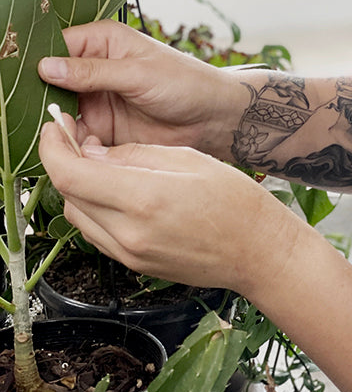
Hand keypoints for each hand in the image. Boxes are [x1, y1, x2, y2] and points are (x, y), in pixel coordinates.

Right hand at [38, 20, 233, 155]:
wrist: (213, 119)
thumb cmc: (186, 83)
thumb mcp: (139, 73)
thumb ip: (93, 72)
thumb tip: (47, 67)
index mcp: (101, 41)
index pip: (56, 46)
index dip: (40, 63)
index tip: (29, 82)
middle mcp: (93, 69)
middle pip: (51, 82)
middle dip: (43, 98)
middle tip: (43, 114)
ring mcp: (96, 100)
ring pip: (59, 112)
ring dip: (56, 124)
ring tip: (61, 133)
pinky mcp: (103, 128)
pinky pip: (75, 136)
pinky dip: (72, 144)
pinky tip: (77, 149)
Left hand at [38, 117, 303, 293]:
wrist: (260, 251)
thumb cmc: (236, 201)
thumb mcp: (187, 158)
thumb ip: (132, 155)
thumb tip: (91, 152)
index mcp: (144, 198)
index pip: (70, 174)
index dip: (53, 146)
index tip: (55, 126)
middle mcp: (129, 233)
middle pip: (68, 195)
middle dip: (64, 162)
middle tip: (78, 138)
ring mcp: (130, 254)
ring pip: (77, 216)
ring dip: (78, 187)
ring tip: (99, 164)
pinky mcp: (134, 265)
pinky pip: (96, 233)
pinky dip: (94, 209)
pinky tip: (115, 191)